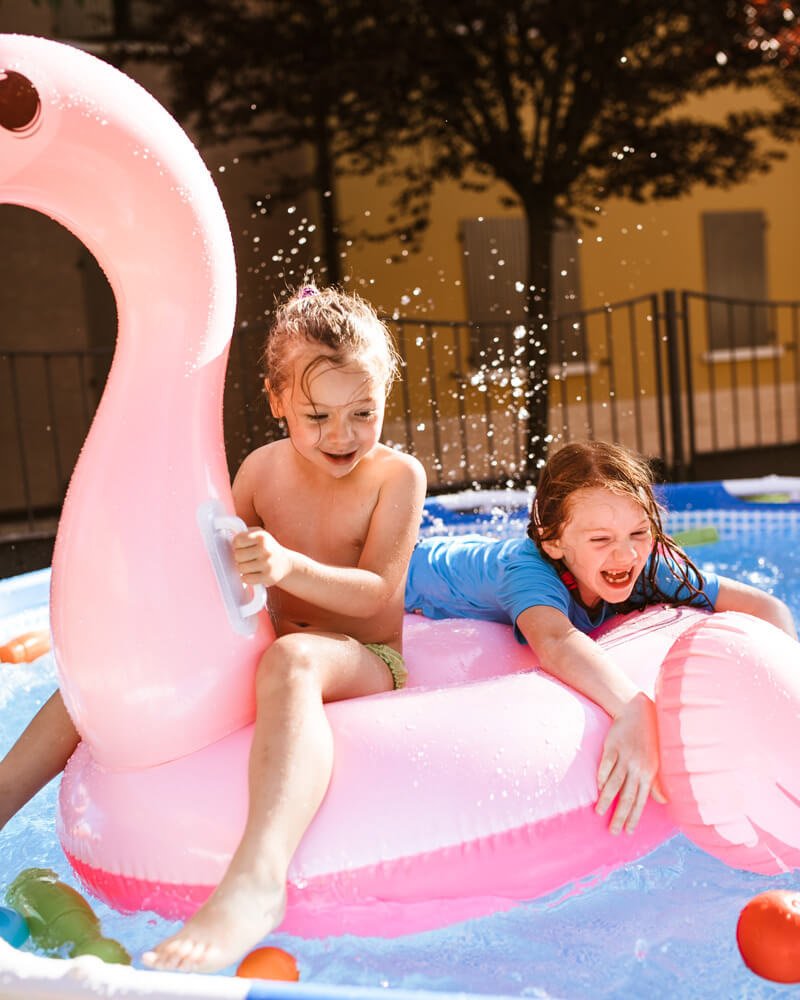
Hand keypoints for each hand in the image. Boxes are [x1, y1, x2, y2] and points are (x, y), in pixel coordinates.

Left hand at [232, 529, 292, 586]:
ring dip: (243, 568)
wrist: (285, 564)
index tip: (242, 547)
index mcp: (262, 537)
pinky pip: (246, 579)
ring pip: (241, 568)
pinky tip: (253, 573)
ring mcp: (267, 564)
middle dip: (240, 558)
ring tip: (251, 565)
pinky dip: (247, 577)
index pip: (237, 541)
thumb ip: (245, 533)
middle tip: (247, 558)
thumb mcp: (261, 534)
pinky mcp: (268, 577)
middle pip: (237, 556)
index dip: (237, 545)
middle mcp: (266, 549)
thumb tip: (231, 538)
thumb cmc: (268, 548)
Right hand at [595, 692, 667, 834]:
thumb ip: (657, 782)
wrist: (637, 711)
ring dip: (606, 799)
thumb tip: (664, 801)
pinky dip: (601, 777)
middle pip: (627, 796)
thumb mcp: (656, 760)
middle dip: (620, 815)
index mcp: (649, 772)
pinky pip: (605, 765)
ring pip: (614, 783)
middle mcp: (637, 767)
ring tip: (599, 812)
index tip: (628, 831)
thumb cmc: (648, 738)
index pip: (641, 800)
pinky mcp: (611, 746)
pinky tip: (598, 787)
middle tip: (614, 831)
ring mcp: (624, 757)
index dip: (634, 817)